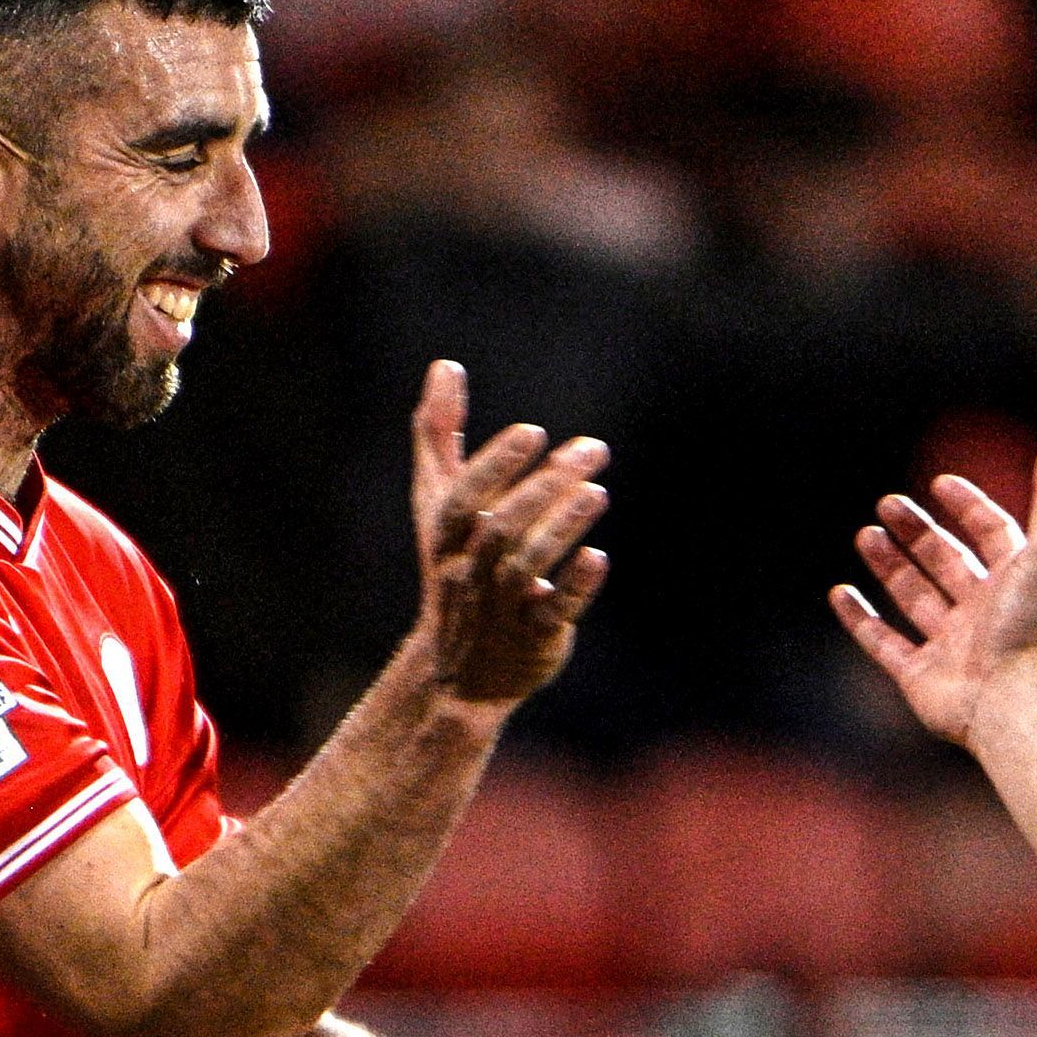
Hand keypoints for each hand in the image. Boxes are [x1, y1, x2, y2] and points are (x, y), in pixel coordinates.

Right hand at [407, 361, 609, 707]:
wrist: (462, 670)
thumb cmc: (454, 566)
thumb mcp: (438, 503)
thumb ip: (439, 434)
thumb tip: (445, 365)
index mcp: (445, 535)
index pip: (464, 498)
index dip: (496, 466)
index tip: (533, 432)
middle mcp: (467, 570)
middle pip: (499, 529)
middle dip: (544, 488)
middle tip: (593, 449)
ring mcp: (499, 606)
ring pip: (525, 567)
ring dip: (562, 528)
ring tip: (598, 492)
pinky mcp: (533, 635)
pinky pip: (551, 612)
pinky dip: (574, 587)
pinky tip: (597, 559)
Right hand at [831, 432, 1036, 748]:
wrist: (1005, 702)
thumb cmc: (1026, 626)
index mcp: (1012, 584)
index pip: (992, 535)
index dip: (970, 507)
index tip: (942, 484)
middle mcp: (982, 613)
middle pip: (946, 562)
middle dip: (917, 532)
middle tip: (887, 504)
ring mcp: (949, 646)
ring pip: (913, 597)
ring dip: (889, 565)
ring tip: (865, 534)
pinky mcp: (919, 676)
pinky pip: (884, 643)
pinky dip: (860, 619)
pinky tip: (840, 592)